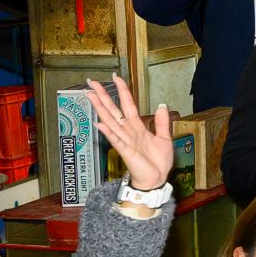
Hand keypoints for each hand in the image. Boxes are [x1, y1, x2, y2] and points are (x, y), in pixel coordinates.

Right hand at [85, 76, 174, 190]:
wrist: (157, 179)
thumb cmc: (158, 161)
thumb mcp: (165, 138)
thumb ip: (163, 123)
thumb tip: (161, 105)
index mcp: (137, 127)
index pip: (128, 105)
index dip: (123, 91)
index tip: (116, 78)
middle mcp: (128, 131)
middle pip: (113, 109)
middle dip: (103, 95)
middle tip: (92, 82)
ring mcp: (125, 140)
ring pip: (110, 121)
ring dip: (100, 108)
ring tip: (90, 95)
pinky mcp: (125, 151)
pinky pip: (116, 139)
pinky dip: (108, 132)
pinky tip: (99, 123)